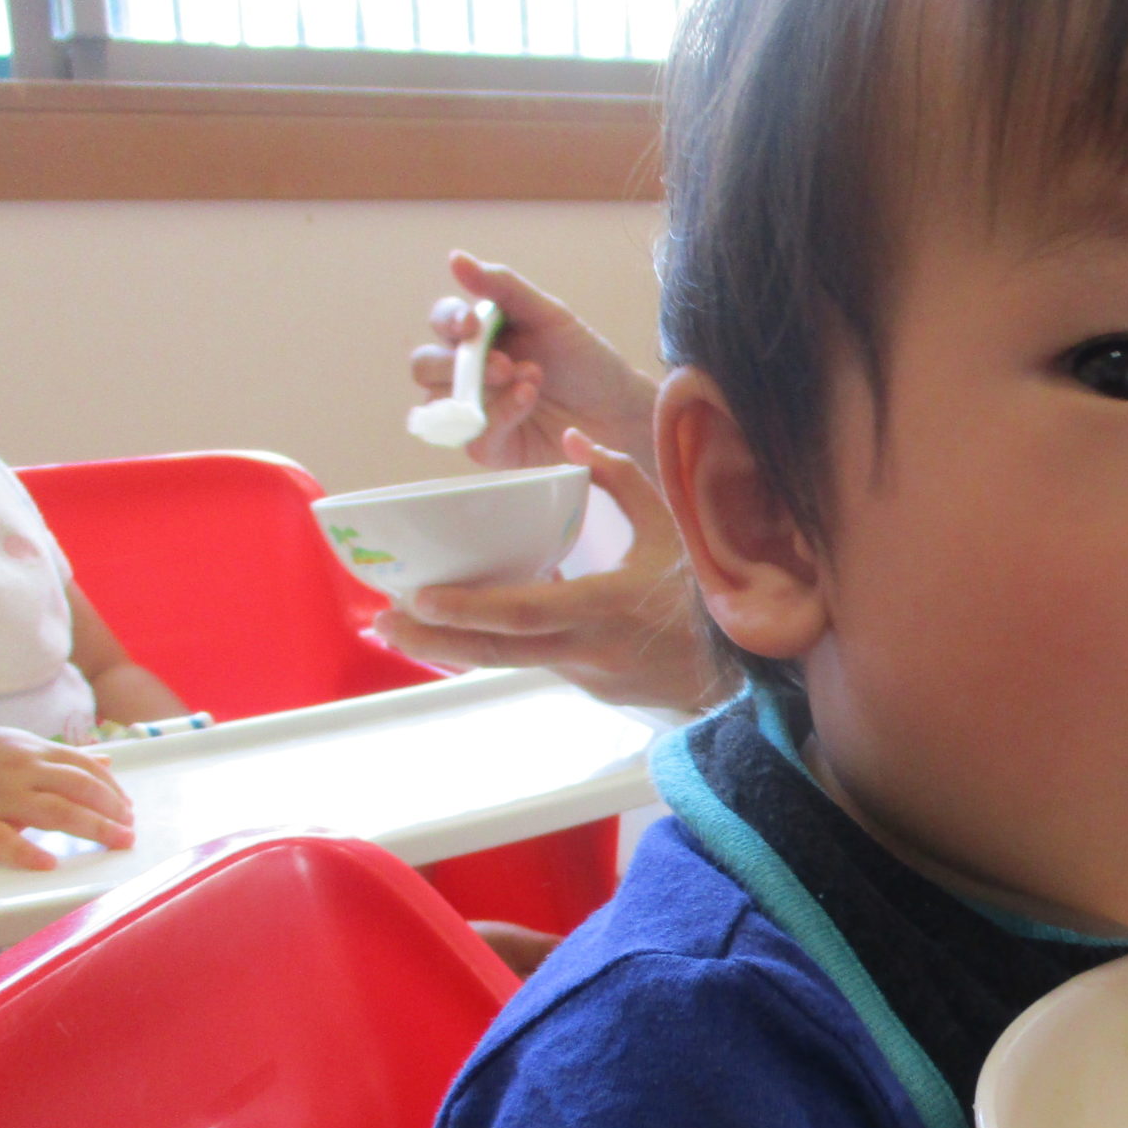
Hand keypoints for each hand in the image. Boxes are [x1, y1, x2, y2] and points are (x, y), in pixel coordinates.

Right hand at [0, 729, 133, 868]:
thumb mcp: (17, 747)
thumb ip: (62, 758)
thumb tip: (109, 762)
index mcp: (29, 750)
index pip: (83, 767)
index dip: (112, 789)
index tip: (129, 810)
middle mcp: (16, 770)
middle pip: (77, 788)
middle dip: (111, 810)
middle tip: (130, 832)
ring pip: (52, 811)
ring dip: (92, 828)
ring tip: (117, 842)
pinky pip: (2, 840)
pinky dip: (26, 852)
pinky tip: (50, 863)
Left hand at [372, 430, 733, 710]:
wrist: (743, 670)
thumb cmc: (706, 592)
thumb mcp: (672, 529)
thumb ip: (622, 481)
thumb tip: (572, 442)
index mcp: (606, 606)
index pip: (525, 612)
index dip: (470, 610)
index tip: (421, 600)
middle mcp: (587, 649)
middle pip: (497, 652)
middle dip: (434, 640)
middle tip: (383, 623)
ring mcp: (585, 675)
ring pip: (505, 663)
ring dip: (447, 649)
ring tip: (398, 632)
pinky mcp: (585, 685)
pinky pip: (529, 661)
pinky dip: (488, 648)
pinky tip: (453, 635)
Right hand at [409, 251, 659, 475]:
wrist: (617, 404)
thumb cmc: (581, 356)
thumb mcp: (547, 314)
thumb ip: (502, 287)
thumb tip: (455, 258)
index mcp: (474, 335)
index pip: (440, 323)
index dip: (448, 321)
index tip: (471, 324)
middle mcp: (466, 373)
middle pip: (424, 366)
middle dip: (456, 364)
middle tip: (504, 364)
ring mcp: (474, 411)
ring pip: (440, 405)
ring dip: (482, 392)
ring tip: (531, 379)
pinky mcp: (491, 447)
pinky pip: (474, 439)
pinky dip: (500, 418)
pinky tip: (528, 400)